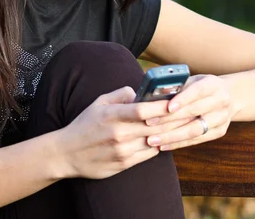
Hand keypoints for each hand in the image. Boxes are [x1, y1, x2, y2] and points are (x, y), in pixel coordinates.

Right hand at [56, 86, 194, 179]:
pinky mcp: (124, 164)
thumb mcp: (97, 103)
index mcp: (111, 115)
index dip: (161, 105)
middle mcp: (118, 133)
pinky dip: (158, 145)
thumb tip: (139, 90)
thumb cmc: (84, 125)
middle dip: (173, 119)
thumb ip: (119, 94)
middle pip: (154, 126)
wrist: (66, 154)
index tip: (175, 100)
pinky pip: (148, 154)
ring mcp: (122, 150)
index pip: (142, 109)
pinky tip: (164, 138)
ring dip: (169, 133)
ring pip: (154, 141)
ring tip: (182, 124)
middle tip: (188, 111)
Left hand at [143, 75, 232, 150]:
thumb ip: (176, 87)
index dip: (182, 99)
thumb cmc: (200, 87)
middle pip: (193, 112)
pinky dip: (178, 143)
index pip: (198, 91)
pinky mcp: (219, 132)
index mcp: (213, 84)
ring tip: (152, 140)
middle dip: (169, 119)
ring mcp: (221, 118)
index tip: (167, 107)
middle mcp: (221, 101)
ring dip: (171, 136)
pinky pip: (196, 140)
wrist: (229, 96)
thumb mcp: (192, 80)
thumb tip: (151, 94)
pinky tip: (162, 145)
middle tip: (148, 124)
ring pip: (195, 130)